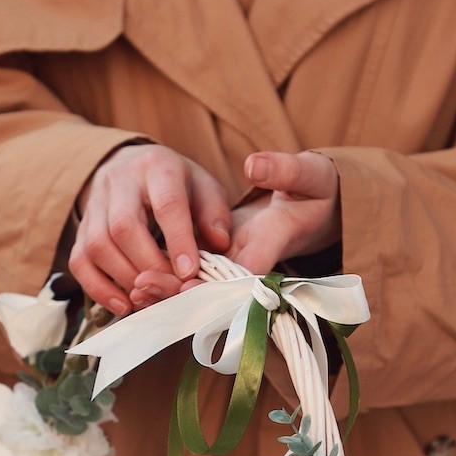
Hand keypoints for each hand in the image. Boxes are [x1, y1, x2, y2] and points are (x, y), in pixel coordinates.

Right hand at [69, 144, 230, 314]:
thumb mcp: (203, 188)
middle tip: (170, 288)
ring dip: (125, 278)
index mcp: (157, 167)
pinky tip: (123, 305)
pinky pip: (79, 262)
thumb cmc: (176, 185)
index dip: (178, 240)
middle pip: (124, 227)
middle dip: (149, 265)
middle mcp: (119, 181)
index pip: (166, 204)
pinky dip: (99, 289)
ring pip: (98, 245)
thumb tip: (220, 243)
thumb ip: (215, 214)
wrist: (132, 169)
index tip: (189, 273)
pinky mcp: (80, 230)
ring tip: (150, 297)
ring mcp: (94, 206)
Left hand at [130, 150, 341, 304]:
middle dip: (179, 289)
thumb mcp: (309, 175)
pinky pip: (196, 281)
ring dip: (170, 291)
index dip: (215, 281)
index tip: (184, 282)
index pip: (244, 270)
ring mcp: (238, 267)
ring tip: (134, 290)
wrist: (320, 209)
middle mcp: (255, 262)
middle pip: (215, 288)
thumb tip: (255, 165)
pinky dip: (171, 282)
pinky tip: (140, 283)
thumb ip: (285, 170)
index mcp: (276, 240)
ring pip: (201, 289)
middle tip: (142, 287)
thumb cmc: (318, 190)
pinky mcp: (226, 264)